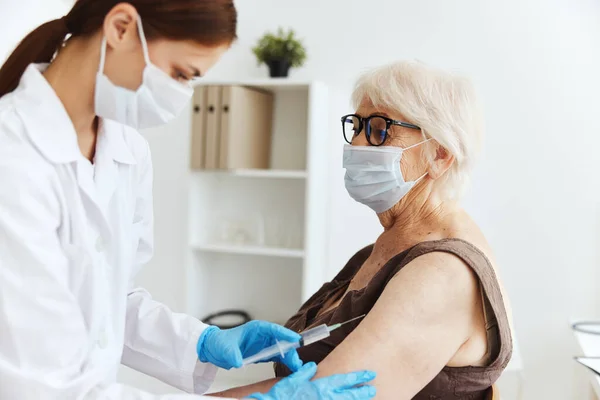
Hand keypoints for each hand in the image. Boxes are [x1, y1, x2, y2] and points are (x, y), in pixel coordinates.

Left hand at [196, 321, 302, 370]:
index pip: (274, 329)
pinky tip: (290, 368)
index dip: (285, 334)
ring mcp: (264, 344)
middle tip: (296, 361)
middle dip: (290, 350)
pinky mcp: (263, 354)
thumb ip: (233, 355)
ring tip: (296, 367)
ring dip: (289, 357)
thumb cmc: (220, 343)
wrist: (214, 349)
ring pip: (281, 349)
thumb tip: (239, 362)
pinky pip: (277, 357)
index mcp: (256, 328)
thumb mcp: (225, 348)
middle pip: (281, 340)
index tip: (295, 340)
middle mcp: (263, 335)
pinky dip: (284, 362)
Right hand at [246, 362, 376, 399]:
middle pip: (349, 394)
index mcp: (320, 387)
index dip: (358, 377)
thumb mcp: (293, 381)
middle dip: (363, 391)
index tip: (369, 374)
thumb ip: (304, 372)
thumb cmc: (282, 396)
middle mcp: (325, 398)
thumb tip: (312, 366)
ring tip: (367, 399)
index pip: (344, 380)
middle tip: (373, 388)